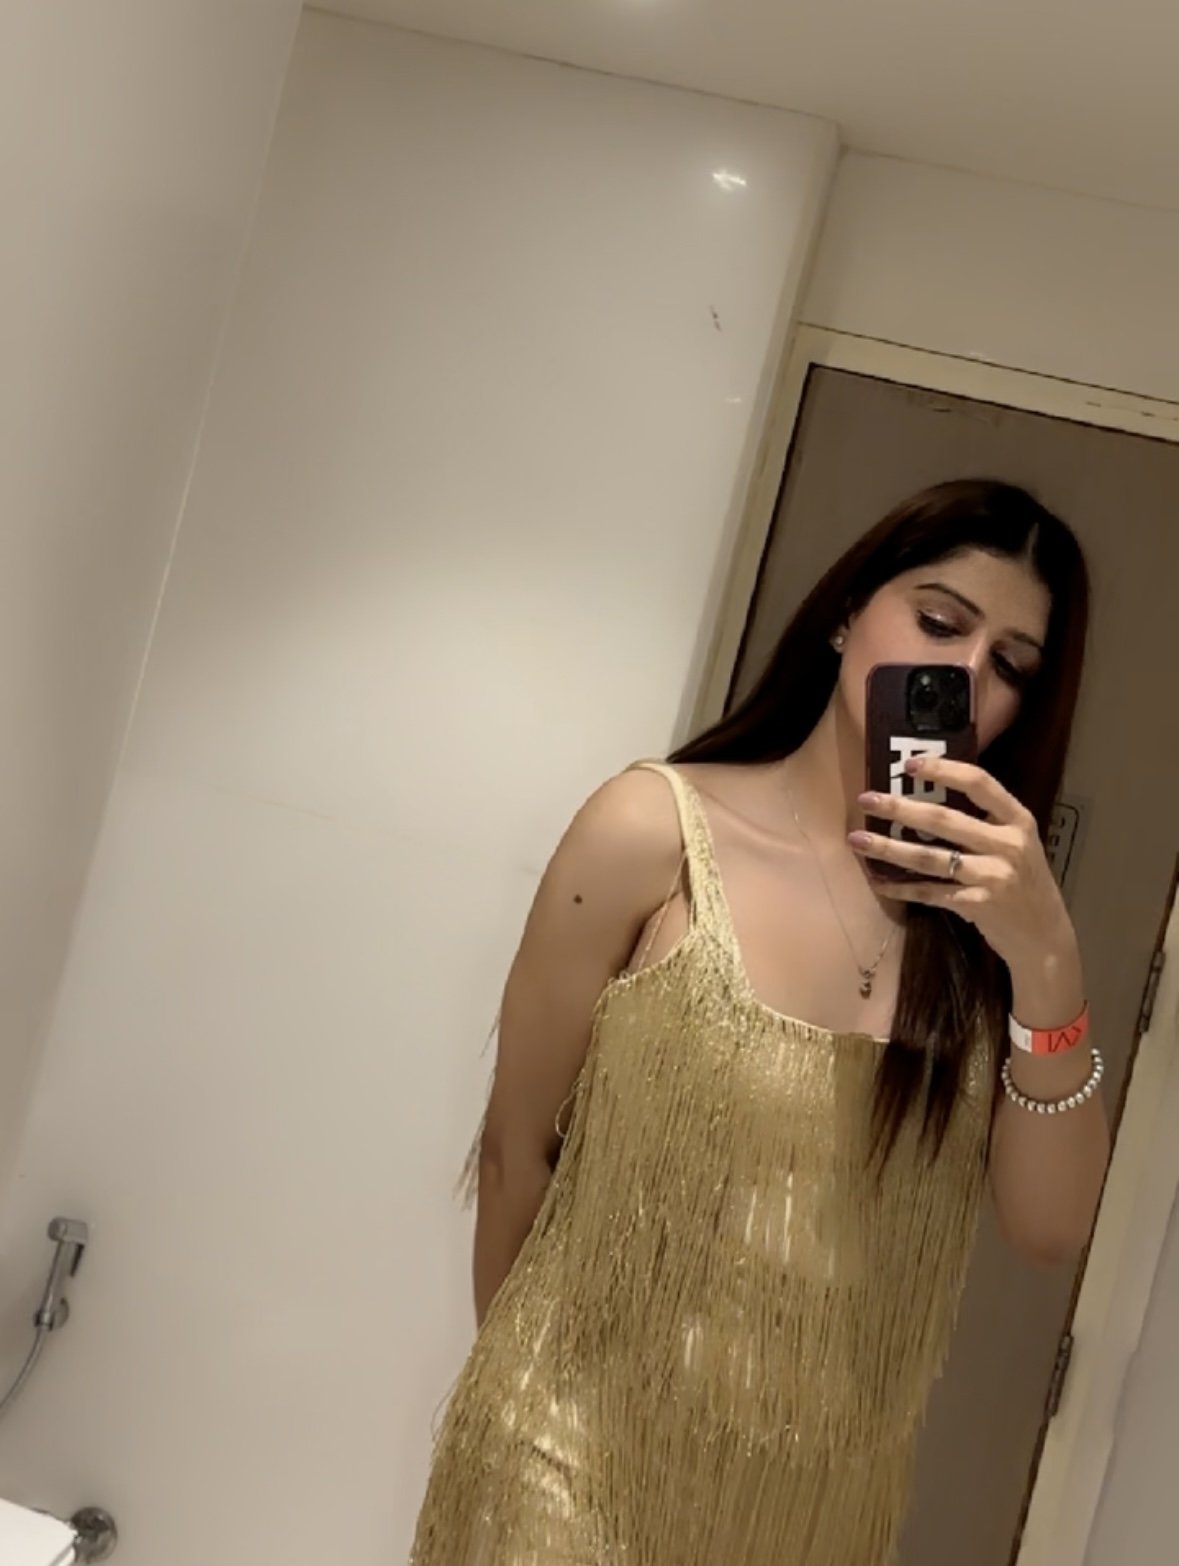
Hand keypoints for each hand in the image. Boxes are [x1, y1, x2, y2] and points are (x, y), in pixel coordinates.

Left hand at [848, 755, 1077, 980]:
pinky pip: (929, 892)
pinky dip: (901, 887)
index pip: (979, 783)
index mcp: (1018, 820)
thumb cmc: (1024, 883)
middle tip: (866, 799)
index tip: (909, 764)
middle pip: (944, 820)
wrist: (1045, 936)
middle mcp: (1007, 845)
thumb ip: (985, 822)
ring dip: (889, 848)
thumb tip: (927, 796)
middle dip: (900, 808)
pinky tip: (878, 881)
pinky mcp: (977, 905)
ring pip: (930, 858)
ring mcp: (992, 876)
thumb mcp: (1017, 843)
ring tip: (857, 840)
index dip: (943, 770)